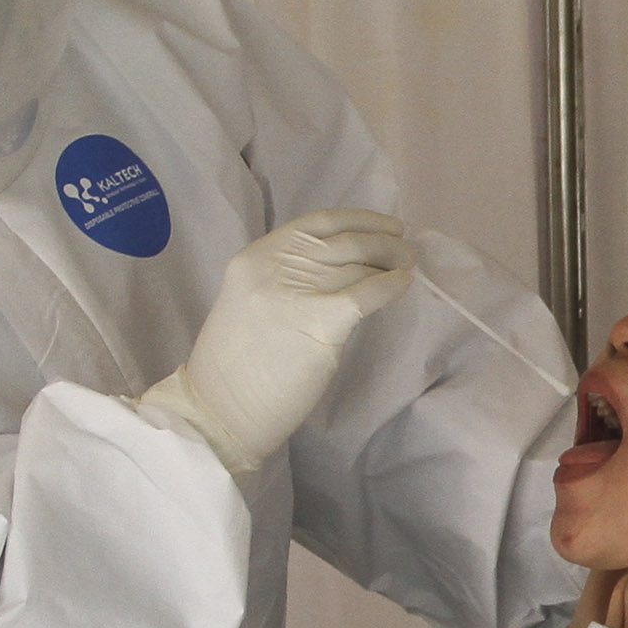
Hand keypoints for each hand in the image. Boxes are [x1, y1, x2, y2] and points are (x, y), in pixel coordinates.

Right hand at [143, 211, 417, 473]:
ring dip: (392, 262)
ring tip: (407, 267)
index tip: (385, 226)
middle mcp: (275, 265)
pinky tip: (403, 286)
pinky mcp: (319, 320)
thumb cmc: (237, 364)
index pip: (318, 223)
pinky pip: (367, 292)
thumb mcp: (253, 301)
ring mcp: (297, 291)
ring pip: (359, 263)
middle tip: (405, 251)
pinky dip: (390, 286)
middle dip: (383, 242)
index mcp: (256, 256)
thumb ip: (288, 279)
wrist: (219, 408)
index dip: (360, 219)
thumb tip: (343, 269)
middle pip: (345, 241)